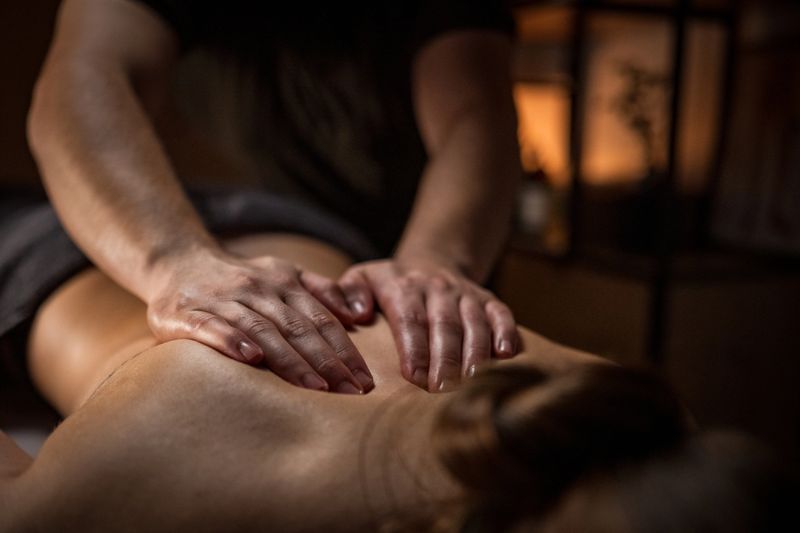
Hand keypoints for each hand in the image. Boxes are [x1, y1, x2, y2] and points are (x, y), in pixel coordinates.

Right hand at [145, 249, 372, 393]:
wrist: (176, 261)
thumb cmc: (240, 278)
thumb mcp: (284, 273)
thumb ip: (321, 290)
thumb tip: (359, 315)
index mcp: (284, 284)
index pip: (321, 319)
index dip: (345, 349)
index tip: (365, 380)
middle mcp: (256, 290)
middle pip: (298, 328)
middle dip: (328, 361)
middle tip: (352, 392)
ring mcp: (221, 300)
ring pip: (262, 330)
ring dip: (290, 359)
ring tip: (315, 387)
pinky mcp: (185, 313)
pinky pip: (211, 327)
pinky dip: (232, 341)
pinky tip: (251, 359)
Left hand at [310, 258, 518, 391]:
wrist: (431, 260)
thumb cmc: (389, 284)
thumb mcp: (362, 278)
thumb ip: (347, 292)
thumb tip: (355, 315)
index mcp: (403, 286)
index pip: (409, 318)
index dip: (414, 348)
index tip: (414, 377)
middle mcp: (437, 288)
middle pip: (444, 324)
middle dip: (445, 357)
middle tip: (443, 389)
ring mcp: (466, 294)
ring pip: (474, 322)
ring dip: (476, 352)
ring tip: (474, 381)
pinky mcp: (489, 300)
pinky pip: (502, 314)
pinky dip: (507, 332)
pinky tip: (508, 355)